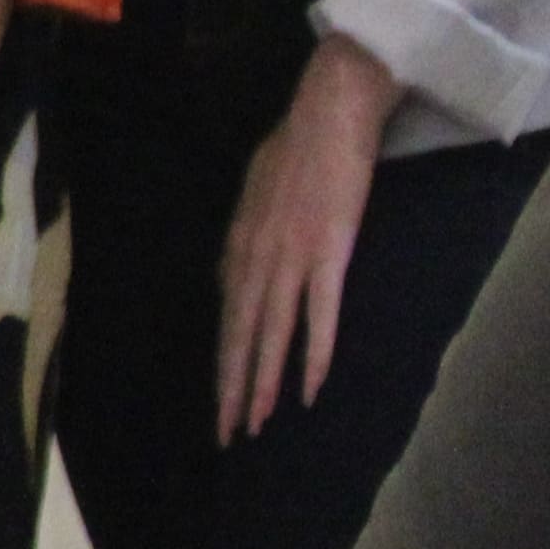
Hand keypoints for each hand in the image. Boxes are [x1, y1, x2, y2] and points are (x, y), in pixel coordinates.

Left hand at [215, 34, 401, 442]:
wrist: (328, 115)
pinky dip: (314, 355)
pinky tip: (309, 389)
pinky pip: (320, 316)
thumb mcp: (253, 195)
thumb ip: (247, 238)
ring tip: (255, 423)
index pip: (226, 318)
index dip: (223, 363)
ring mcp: (290, 258)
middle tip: (227, 434)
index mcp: (237, 245)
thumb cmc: (296, 149)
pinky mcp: (329, 254)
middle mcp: (254, 258)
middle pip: (239, 335)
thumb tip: (242, 273)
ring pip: (270, 335)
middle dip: (232, 388)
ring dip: (262, 383)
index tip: (220, 401)